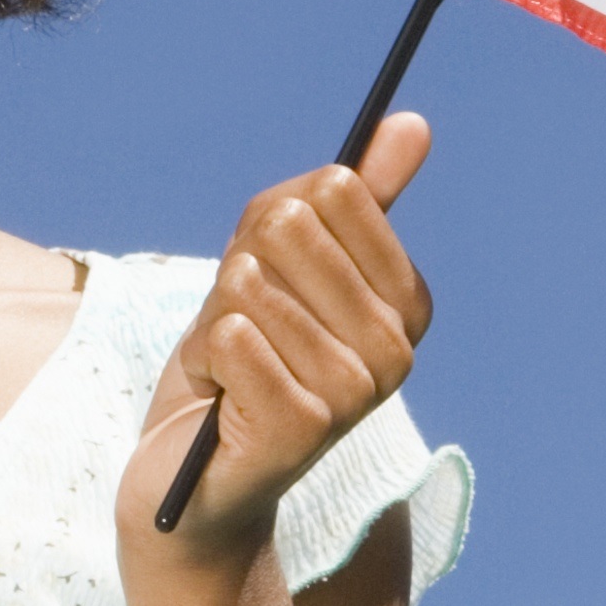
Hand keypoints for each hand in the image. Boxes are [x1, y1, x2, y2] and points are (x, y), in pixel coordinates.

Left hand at [121, 113, 435, 565]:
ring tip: (230, 368)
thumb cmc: (240, 366)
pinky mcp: (305, 425)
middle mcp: (398, 349)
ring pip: (251, 283)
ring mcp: (357, 391)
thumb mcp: (281, 266)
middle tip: (242, 328)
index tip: (269, 277)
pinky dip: (204, 358)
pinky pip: (230, 335)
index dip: (271, 226)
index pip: (333, 193)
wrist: (196, 483)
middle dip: (238, 272)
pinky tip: (220, 398)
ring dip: (216, 321)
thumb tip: (410, 121)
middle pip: (289, 230)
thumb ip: (345, 199)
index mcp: (407, 303)